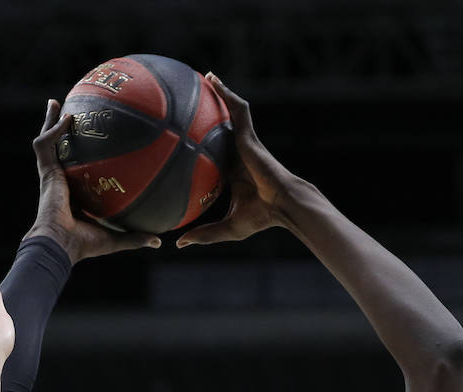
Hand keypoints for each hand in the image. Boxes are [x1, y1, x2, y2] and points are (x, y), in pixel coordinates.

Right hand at [26, 101, 161, 263]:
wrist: (60, 245)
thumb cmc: (83, 245)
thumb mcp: (114, 239)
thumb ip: (134, 237)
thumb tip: (158, 241)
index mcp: (72, 195)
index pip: (75, 172)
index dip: (80, 159)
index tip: (89, 148)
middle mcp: (59, 183)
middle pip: (59, 152)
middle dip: (60, 134)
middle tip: (69, 115)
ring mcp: (50, 176)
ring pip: (47, 142)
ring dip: (50, 122)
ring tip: (56, 104)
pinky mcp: (45, 173)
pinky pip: (47, 144)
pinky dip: (55, 130)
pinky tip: (67, 117)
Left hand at [176, 75, 296, 246]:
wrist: (283, 205)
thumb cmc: (260, 218)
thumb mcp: (226, 228)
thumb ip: (204, 234)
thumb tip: (179, 244)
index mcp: (231, 173)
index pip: (215, 155)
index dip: (204, 146)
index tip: (187, 142)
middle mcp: (237, 154)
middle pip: (222, 129)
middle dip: (210, 115)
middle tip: (191, 102)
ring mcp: (244, 143)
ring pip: (230, 114)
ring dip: (220, 95)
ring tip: (205, 77)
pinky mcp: (250, 135)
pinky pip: (237, 109)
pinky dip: (226, 93)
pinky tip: (213, 79)